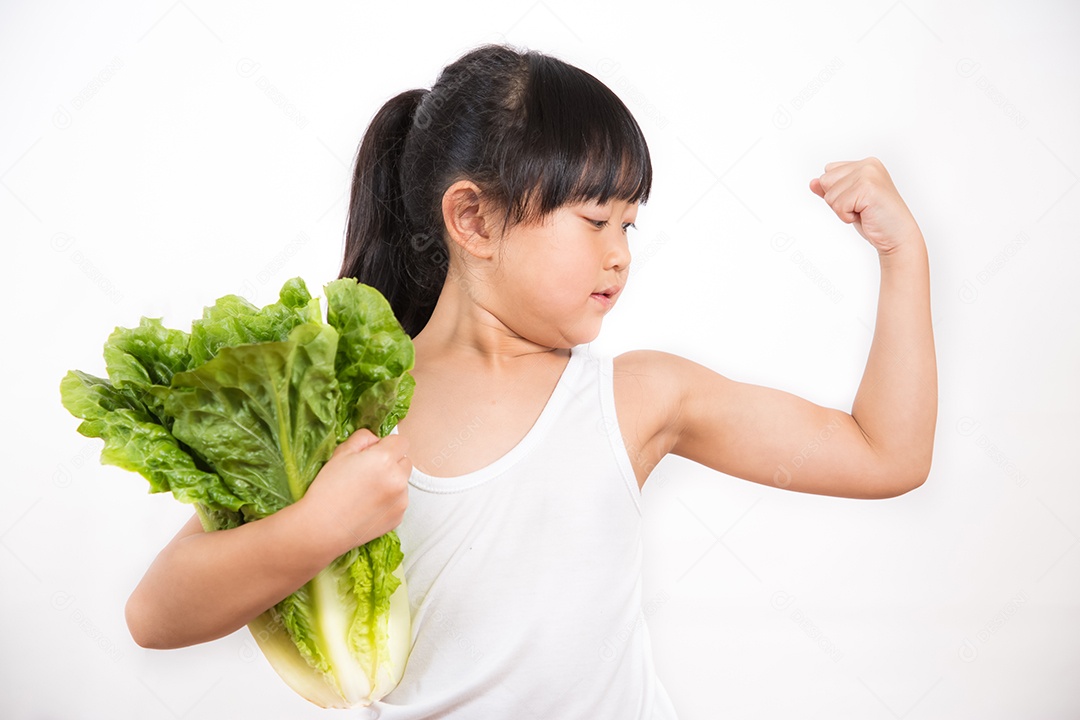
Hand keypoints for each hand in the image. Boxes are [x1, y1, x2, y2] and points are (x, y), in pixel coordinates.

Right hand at [300, 428, 410, 554]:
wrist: (322, 527)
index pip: (401, 442)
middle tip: (369, 473)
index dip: (387, 445)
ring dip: (392, 482)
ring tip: (366, 492)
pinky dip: (389, 501)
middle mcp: (398, 479)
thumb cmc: (328, 488)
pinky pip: (399, 501)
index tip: (374, 453)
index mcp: (385, 459)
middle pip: (405, 461)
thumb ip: (363, 439)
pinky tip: (368, 506)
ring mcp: (401, 500)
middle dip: (392, 463)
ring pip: (403, 482)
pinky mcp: (399, 517)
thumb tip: (377, 440)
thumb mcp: (341, 453)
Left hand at [809, 157, 921, 255]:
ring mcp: (868, 174)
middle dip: (837, 201)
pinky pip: (838, 205)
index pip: (828, 172)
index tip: (857, 201)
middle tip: (860, 208)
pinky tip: (865, 215)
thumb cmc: (875, 219)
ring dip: (842, 210)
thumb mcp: (848, 202)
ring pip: (830, 195)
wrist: (897, 237)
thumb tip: (812, 182)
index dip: (836, 193)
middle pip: (825, 181)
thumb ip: (831, 190)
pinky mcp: (868, 188)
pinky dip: (847, 217)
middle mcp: (868, 165)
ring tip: (863, 211)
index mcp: (865, 164)